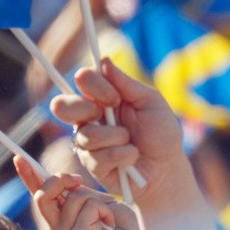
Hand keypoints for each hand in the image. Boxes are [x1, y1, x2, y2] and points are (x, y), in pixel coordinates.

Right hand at [16, 154, 145, 229]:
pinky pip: (90, 206)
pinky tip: (110, 225)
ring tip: (107, 217)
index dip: (28, 175)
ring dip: (98, 201)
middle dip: (60, 179)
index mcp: (60, 218)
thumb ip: (78, 192)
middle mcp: (57, 228)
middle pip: (43, 195)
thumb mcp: (97, 201)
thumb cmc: (122, 227)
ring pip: (74, 197)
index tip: (19, 157)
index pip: (38, 194)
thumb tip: (64, 180)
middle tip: (79, 179)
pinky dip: (106, 210)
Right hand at [47, 60, 188, 211]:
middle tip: (105, 116)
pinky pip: (96, 157)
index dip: (93, 85)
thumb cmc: (162, 134)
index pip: (82, 81)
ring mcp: (88, 142)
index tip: (115, 97)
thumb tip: (104, 60)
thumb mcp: (151, 103)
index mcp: (103, 98)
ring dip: (116, 138)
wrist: (167, 169)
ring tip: (132, 143)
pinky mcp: (91, 165)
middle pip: (61, 105)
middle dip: (82, 109)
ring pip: (86, 135)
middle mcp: (90, 118)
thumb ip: (127, 84)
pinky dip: (121, 155)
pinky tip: (132, 158)